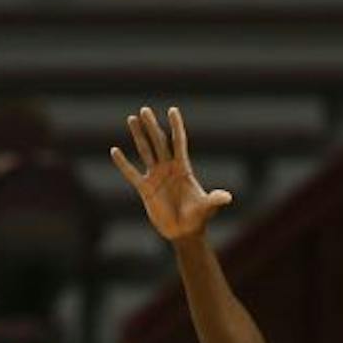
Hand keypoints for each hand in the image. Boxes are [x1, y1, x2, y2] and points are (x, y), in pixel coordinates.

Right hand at [111, 105, 233, 241]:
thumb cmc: (199, 218)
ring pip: (145, 151)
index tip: (172, 110)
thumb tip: (227, 197)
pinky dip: (123, 163)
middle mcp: (168, 168)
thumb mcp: (207, 208)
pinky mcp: (145, 189)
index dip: (176, 127)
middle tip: (144, 110)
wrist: (184, 232)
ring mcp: (156, 177)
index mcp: (183, 168)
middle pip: (159, 142)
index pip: (178, 142)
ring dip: (138, 136)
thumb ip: (215, 200)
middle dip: (152, 126)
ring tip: (131, 119)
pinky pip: (131, 174)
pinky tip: (115, 150)